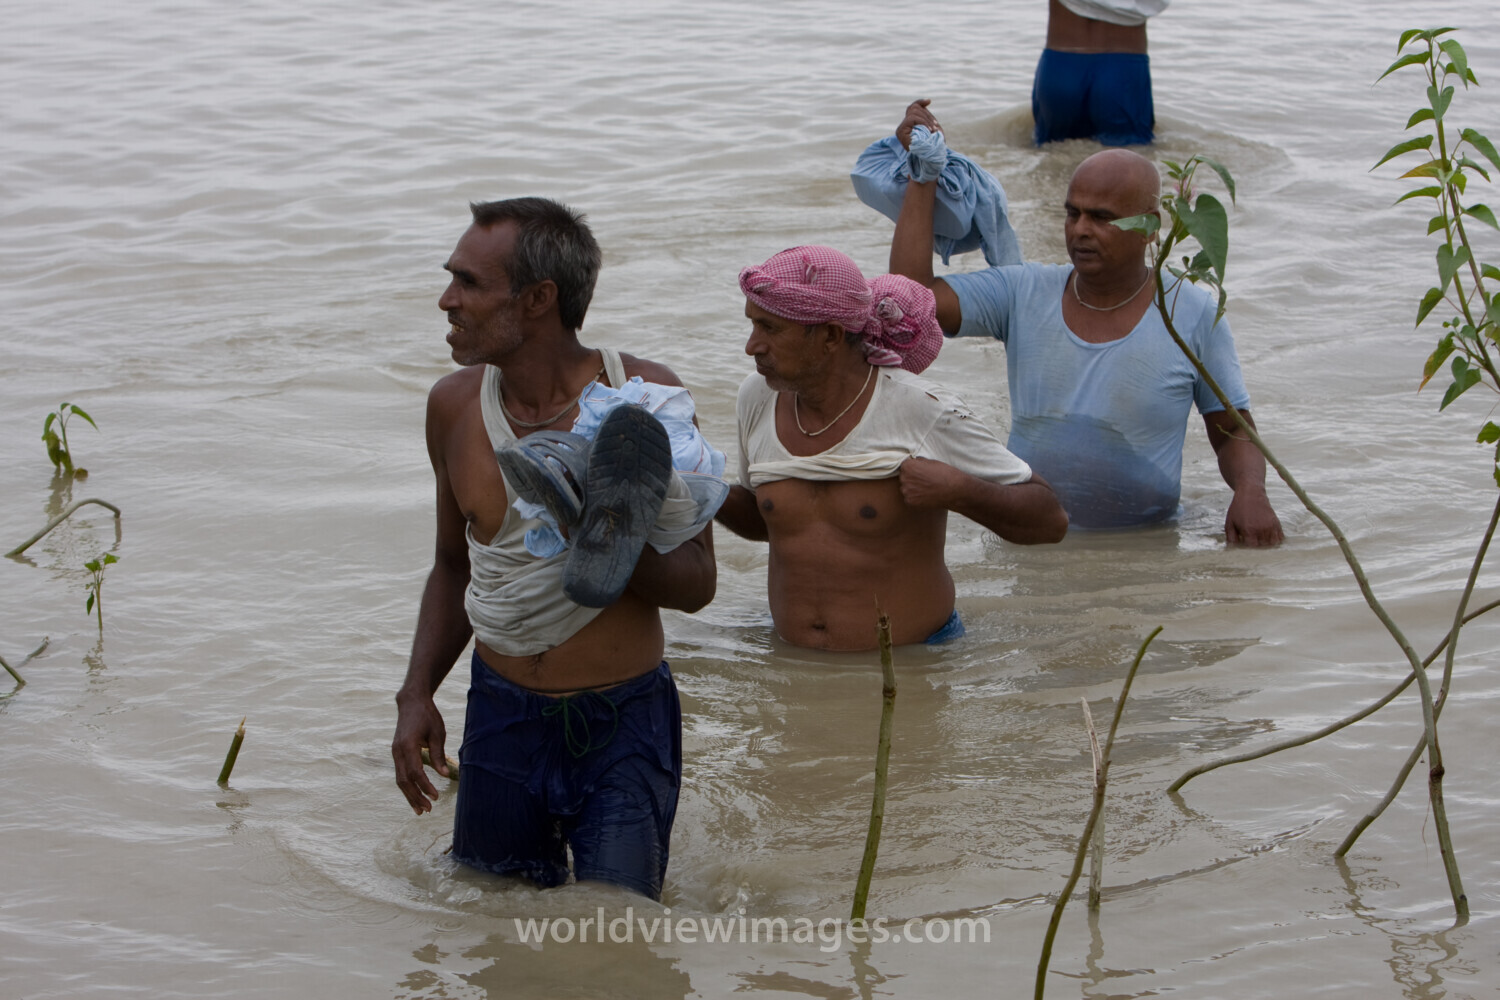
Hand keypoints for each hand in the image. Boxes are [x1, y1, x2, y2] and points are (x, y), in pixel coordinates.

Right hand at [392, 693, 448, 813]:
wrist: (411, 702)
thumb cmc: (427, 716)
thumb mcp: (437, 733)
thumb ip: (438, 755)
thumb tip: (444, 775)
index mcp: (408, 745)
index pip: (415, 772)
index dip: (425, 786)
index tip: (435, 796)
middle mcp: (397, 751)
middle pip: (404, 780)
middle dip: (415, 797)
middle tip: (428, 810)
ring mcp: (395, 753)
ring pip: (400, 779)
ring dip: (410, 796)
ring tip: (420, 810)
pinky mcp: (396, 753)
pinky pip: (400, 773)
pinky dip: (407, 786)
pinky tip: (415, 795)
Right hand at [897, 99, 941, 149]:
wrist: (932, 159)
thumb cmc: (935, 145)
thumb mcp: (933, 127)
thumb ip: (928, 115)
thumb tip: (927, 101)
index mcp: (910, 125)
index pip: (912, 108)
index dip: (920, 102)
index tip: (929, 101)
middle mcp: (903, 126)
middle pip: (914, 108)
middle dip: (928, 116)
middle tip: (935, 128)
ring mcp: (901, 129)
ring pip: (914, 112)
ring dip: (927, 120)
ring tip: (933, 131)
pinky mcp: (900, 132)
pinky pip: (912, 118)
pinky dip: (923, 122)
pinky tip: (929, 131)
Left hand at [898, 456, 964, 508]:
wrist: (954, 490)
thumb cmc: (945, 474)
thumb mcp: (931, 461)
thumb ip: (919, 462)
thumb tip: (914, 462)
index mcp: (908, 466)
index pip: (905, 465)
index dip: (913, 468)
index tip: (920, 471)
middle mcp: (904, 478)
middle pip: (904, 477)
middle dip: (912, 478)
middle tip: (924, 480)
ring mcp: (906, 491)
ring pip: (906, 488)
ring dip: (913, 488)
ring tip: (926, 488)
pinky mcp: (910, 502)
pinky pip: (909, 498)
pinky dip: (916, 497)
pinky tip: (925, 495)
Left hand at [1225, 490, 1283, 546]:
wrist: (1251, 494)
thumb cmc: (1238, 508)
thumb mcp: (1229, 522)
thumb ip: (1231, 536)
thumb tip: (1233, 546)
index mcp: (1249, 530)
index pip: (1252, 546)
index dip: (1249, 545)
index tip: (1246, 541)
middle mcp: (1261, 529)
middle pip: (1263, 545)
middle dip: (1258, 544)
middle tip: (1254, 539)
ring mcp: (1270, 526)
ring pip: (1272, 542)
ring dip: (1267, 542)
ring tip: (1261, 538)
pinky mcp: (1276, 522)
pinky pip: (1280, 536)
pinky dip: (1276, 539)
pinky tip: (1270, 537)